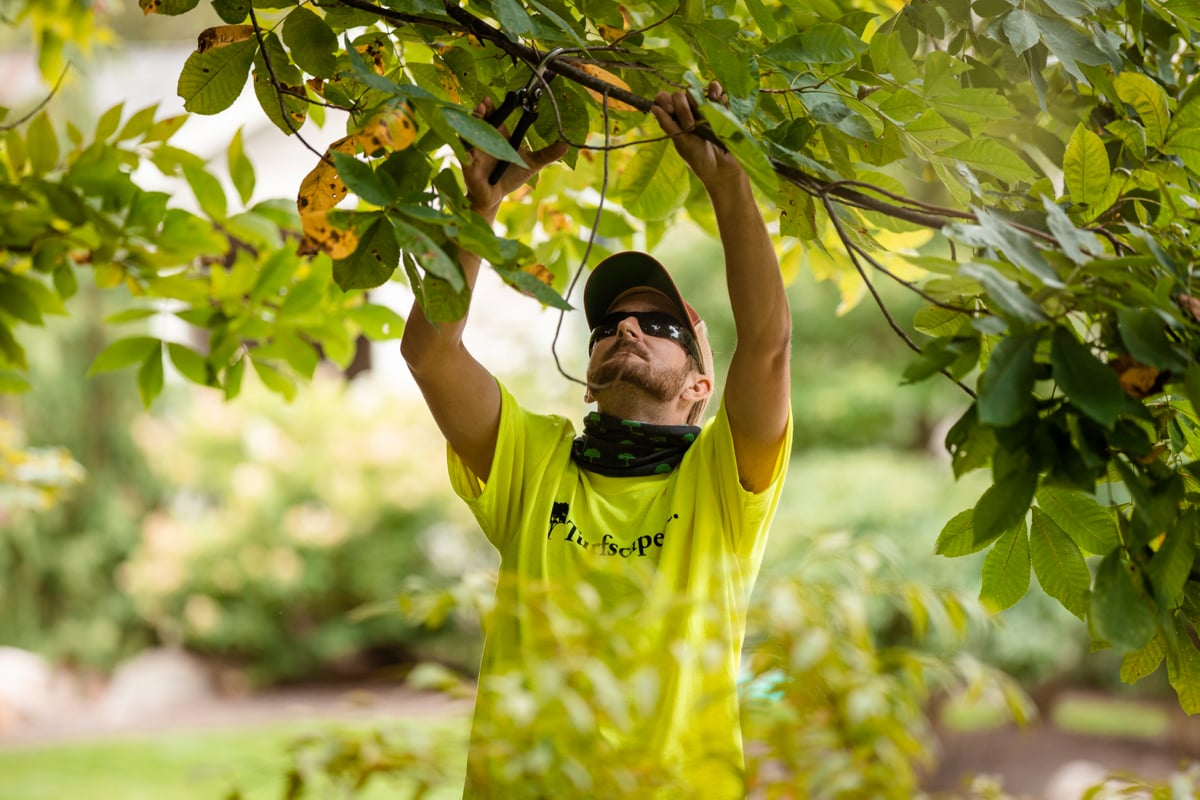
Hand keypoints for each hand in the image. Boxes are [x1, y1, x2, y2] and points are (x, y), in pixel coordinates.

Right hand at [464, 97, 569, 218]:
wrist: (496, 197)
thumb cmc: (511, 177)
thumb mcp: (531, 163)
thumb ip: (546, 154)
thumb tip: (566, 146)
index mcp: (498, 135)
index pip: (493, 116)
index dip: (490, 106)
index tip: (489, 100)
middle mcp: (484, 140)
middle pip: (478, 120)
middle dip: (479, 112)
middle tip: (483, 106)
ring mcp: (474, 151)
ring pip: (468, 134)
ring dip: (470, 125)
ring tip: (476, 118)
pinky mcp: (468, 165)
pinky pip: (465, 155)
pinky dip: (465, 150)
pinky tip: (469, 147)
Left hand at [650, 82, 743, 187]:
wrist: (723, 168)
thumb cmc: (699, 159)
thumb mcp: (681, 143)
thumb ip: (668, 125)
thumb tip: (653, 107)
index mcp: (673, 120)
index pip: (663, 100)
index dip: (664, 100)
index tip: (671, 111)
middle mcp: (686, 112)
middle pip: (679, 95)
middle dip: (682, 108)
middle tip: (690, 127)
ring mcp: (703, 108)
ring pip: (696, 90)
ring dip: (697, 99)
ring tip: (704, 117)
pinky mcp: (719, 107)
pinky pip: (716, 91)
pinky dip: (715, 89)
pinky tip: (716, 96)